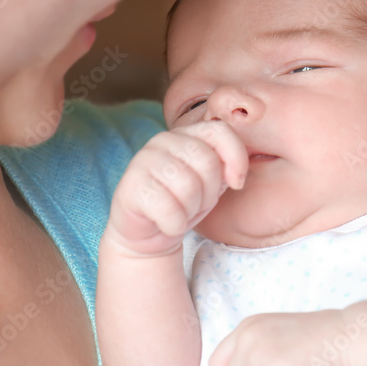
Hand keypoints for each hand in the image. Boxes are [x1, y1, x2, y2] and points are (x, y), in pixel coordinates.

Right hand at [103, 121, 247, 256]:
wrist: (147, 234)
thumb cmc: (183, 204)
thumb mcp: (212, 182)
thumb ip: (226, 166)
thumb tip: (235, 172)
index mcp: (186, 134)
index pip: (220, 131)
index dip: (236, 158)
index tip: (235, 183)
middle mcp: (163, 140)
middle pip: (207, 162)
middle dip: (209, 192)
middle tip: (195, 203)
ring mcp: (143, 159)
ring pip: (188, 187)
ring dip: (190, 210)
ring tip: (179, 211)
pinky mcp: (130, 185)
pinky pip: (168, 209)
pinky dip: (174, 224)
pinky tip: (166, 223)